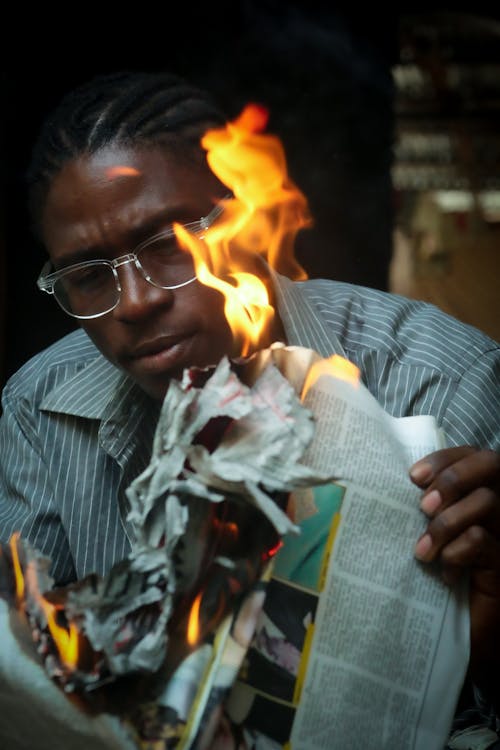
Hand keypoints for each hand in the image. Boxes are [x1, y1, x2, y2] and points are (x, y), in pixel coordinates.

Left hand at [410, 446, 499, 700]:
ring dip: (448, 521)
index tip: (413, 476)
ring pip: (487, 502)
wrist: (456, 635)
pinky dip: (458, 551)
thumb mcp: (422, 536)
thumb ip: (419, 508)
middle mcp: (494, 510)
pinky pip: (483, 540)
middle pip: (490, 464)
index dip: (446, 457)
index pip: (471, 454)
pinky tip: (445, 573)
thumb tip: (387, 482)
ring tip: (423, 550)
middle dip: (453, 478)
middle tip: (424, 505)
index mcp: (473, 495)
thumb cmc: (432, 580)